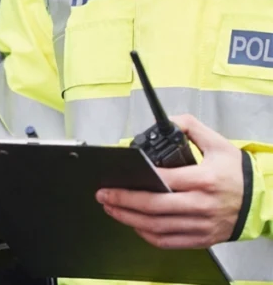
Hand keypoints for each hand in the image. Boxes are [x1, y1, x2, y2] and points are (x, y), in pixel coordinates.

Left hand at [96, 114, 244, 248]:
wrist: (261, 201)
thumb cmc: (238, 174)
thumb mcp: (219, 144)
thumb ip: (191, 128)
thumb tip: (169, 121)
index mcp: (205, 179)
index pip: (165, 180)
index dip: (137, 181)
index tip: (116, 179)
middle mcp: (202, 204)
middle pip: (154, 207)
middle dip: (123, 201)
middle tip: (104, 195)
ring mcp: (201, 224)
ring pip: (157, 226)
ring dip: (129, 219)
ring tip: (112, 208)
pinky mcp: (201, 238)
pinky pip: (168, 241)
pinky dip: (147, 235)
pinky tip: (134, 225)